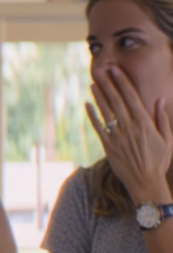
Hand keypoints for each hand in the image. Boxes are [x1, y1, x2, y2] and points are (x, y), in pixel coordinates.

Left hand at [89, 64, 172, 201]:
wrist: (145, 183)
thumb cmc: (159, 161)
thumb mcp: (167, 139)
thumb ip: (162, 119)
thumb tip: (159, 100)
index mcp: (145, 124)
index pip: (131, 98)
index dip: (122, 82)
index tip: (116, 70)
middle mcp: (129, 128)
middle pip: (116, 101)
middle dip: (108, 84)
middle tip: (100, 69)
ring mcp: (117, 137)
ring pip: (106, 112)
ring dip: (99, 96)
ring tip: (93, 82)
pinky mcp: (108, 146)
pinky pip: (98, 128)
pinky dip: (92, 115)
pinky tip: (87, 104)